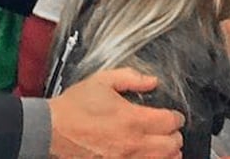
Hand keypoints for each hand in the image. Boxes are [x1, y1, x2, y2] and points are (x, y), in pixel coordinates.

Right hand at [47, 68, 184, 157]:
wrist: (53, 129)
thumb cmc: (75, 107)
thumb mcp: (102, 81)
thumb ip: (130, 78)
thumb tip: (152, 81)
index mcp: (132, 119)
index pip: (170, 121)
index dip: (176, 117)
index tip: (174, 116)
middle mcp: (133, 143)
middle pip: (172, 145)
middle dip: (175, 136)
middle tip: (171, 131)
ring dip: (168, 153)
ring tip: (164, 146)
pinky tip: (149, 155)